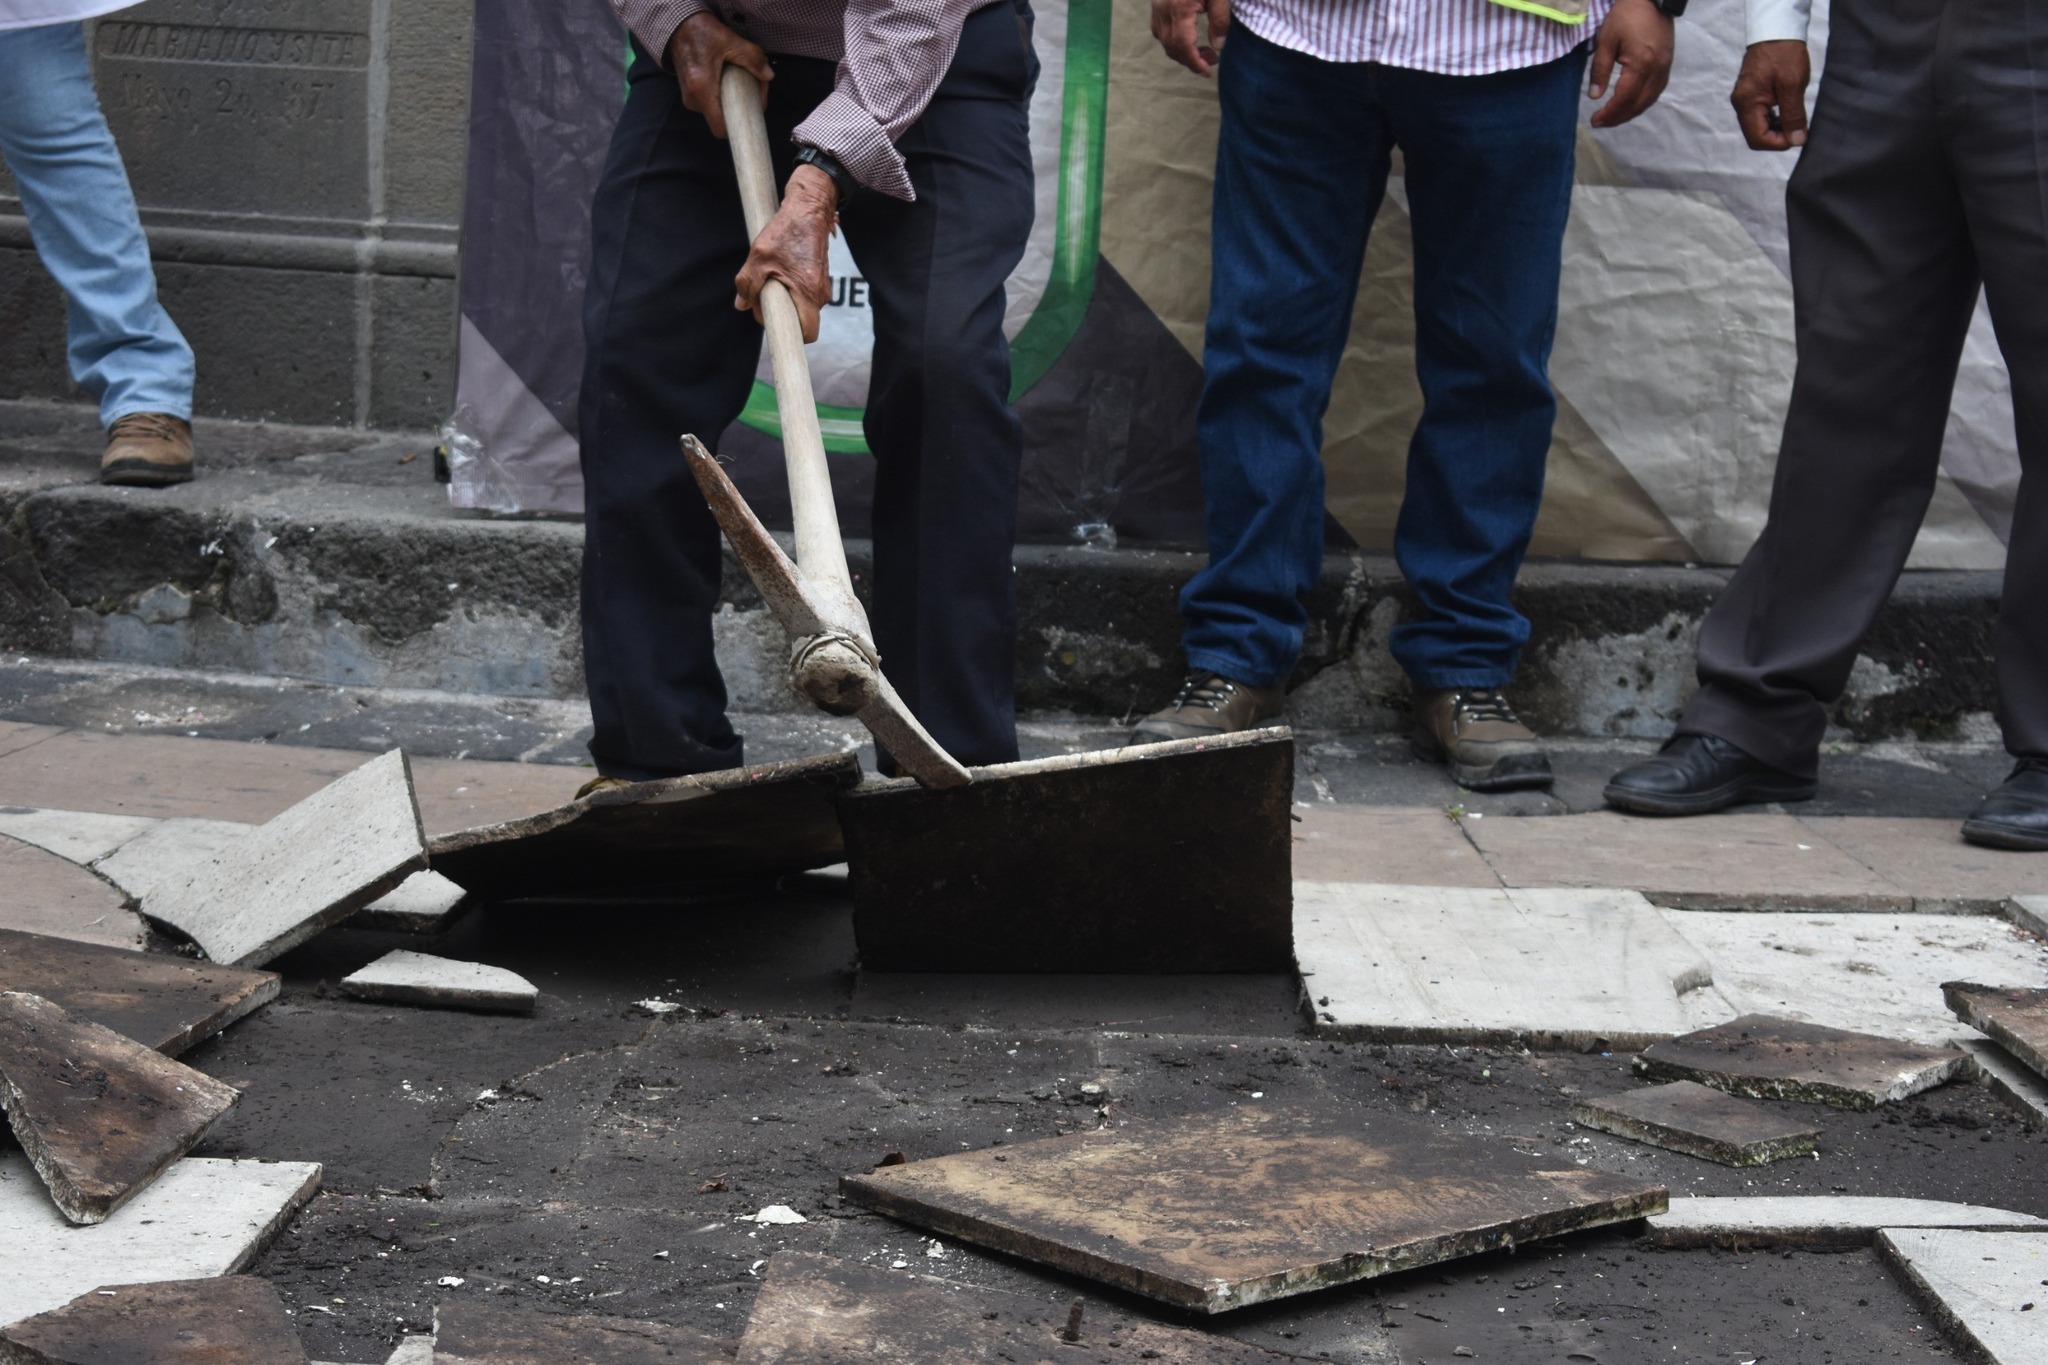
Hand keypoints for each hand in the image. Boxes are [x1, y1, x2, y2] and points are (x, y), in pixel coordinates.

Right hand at [667, 10, 772, 138]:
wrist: (679, 27)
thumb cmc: (701, 33)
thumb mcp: (731, 41)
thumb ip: (752, 58)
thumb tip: (768, 75)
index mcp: (702, 89)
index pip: (720, 128)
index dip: (737, 128)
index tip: (751, 118)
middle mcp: (693, 99)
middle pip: (722, 120)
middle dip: (740, 110)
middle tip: (753, 93)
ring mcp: (690, 99)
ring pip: (717, 112)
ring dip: (732, 103)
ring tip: (741, 84)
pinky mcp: (690, 96)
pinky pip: (711, 105)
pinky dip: (723, 98)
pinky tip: (729, 84)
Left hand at [735, 164, 836, 341]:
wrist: (809, 208)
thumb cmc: (787, 230)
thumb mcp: (759, 257)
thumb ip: (748, 284)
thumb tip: (742, 304)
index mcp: (808, 293)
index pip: (807, 333)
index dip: (788, 334)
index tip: (772, 320)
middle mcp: (820, 294)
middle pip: (800, 320)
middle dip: (779, 313)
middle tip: (762, 293)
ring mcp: (822, 286)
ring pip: (800, 306)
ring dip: (783, 299)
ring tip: (771, 276)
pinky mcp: (819, 278)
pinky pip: (803, 295)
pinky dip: (789, 289)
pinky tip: (780, 270)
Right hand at [1151, 0, 1229, 75]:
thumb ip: (1220, 18)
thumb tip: (1218, 46)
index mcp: (1180, 8)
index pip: (1183, 45)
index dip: (1195, 63)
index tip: (1208, 72)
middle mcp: (1163, 10)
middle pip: (1172, 47)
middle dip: (1191, 60)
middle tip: (1212, 59)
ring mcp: (1156, 7)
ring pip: (1164, 41)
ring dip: (1182, 53)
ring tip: (1204, 51)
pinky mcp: (1155, 4)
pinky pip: (1159, 30)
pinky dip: (1172, 41)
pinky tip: (1187, 38)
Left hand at [1588, 0, 1673, 128]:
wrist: (1652, 0)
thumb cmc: (1625, 17)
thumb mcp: (1606, 41)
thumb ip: (1600, 70)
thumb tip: (1594, 96)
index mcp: (1641, 65)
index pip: (1624, 98)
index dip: (1609, 113)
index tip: (1595, 120)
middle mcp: (1656, 70)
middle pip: (1638, 104)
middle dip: (1618, 117)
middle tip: (1601, 123)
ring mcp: (1665, 68)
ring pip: (1649, 100)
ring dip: (1631, 112)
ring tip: (1613, 117)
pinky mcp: (1667, 65)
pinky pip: (1656, 91)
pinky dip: (1643, 102)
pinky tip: (1631, 105)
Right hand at [1730, 39, 1810, 149]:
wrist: (1777, 30)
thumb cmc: (1784, 54)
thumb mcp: (1792, 85)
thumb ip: (1793, 115)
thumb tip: (1797, 140)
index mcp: (1747, 103)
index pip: (1757, 139)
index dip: (1778, 143)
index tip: (1798, 136)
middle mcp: (1741, 104)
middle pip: (1755, 135)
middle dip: (1778, 137)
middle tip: (1799, 129)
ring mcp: (1744, 99)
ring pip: (1758, 126)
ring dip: (1777, 129)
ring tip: (1796, 120)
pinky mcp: (1751, 93)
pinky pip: (1760, 115)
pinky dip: (1774, 119)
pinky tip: (1787, 112)